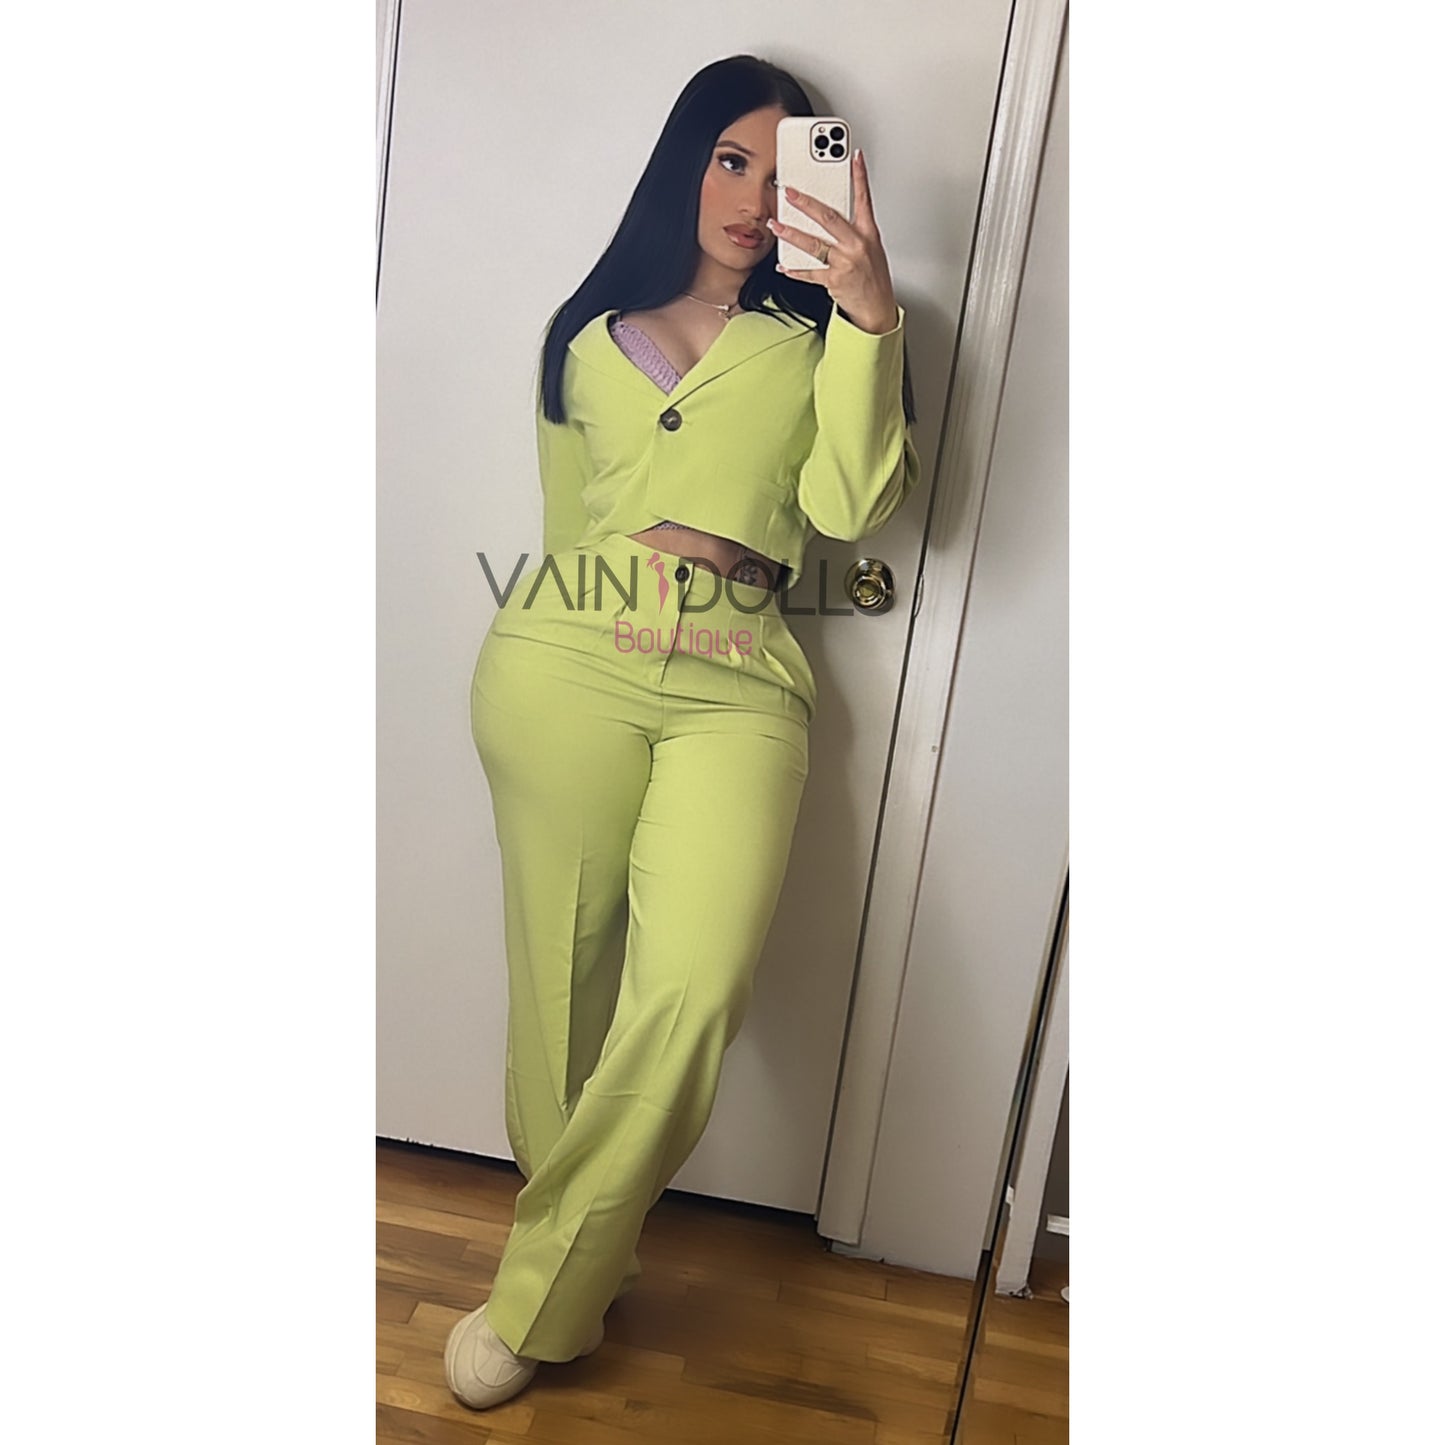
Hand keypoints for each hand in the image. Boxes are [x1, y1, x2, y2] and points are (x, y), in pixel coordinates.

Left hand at [768, 149, 898, 333]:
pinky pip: (810, 273)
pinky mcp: (834, 280)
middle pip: (829, 218)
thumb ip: (853, 231)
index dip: (860, 177)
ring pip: (814, 244)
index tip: (854, 158)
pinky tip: (783, 266)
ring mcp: (845, 263)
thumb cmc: (873, 278)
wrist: (877, 309)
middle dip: (806, 204)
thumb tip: (830, 216)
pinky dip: (795, 270)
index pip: (864, 199)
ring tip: (776, 225)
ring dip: (791, 234)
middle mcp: (857, 245)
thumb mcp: (871, 249)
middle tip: (790, 192)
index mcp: (868, 234)